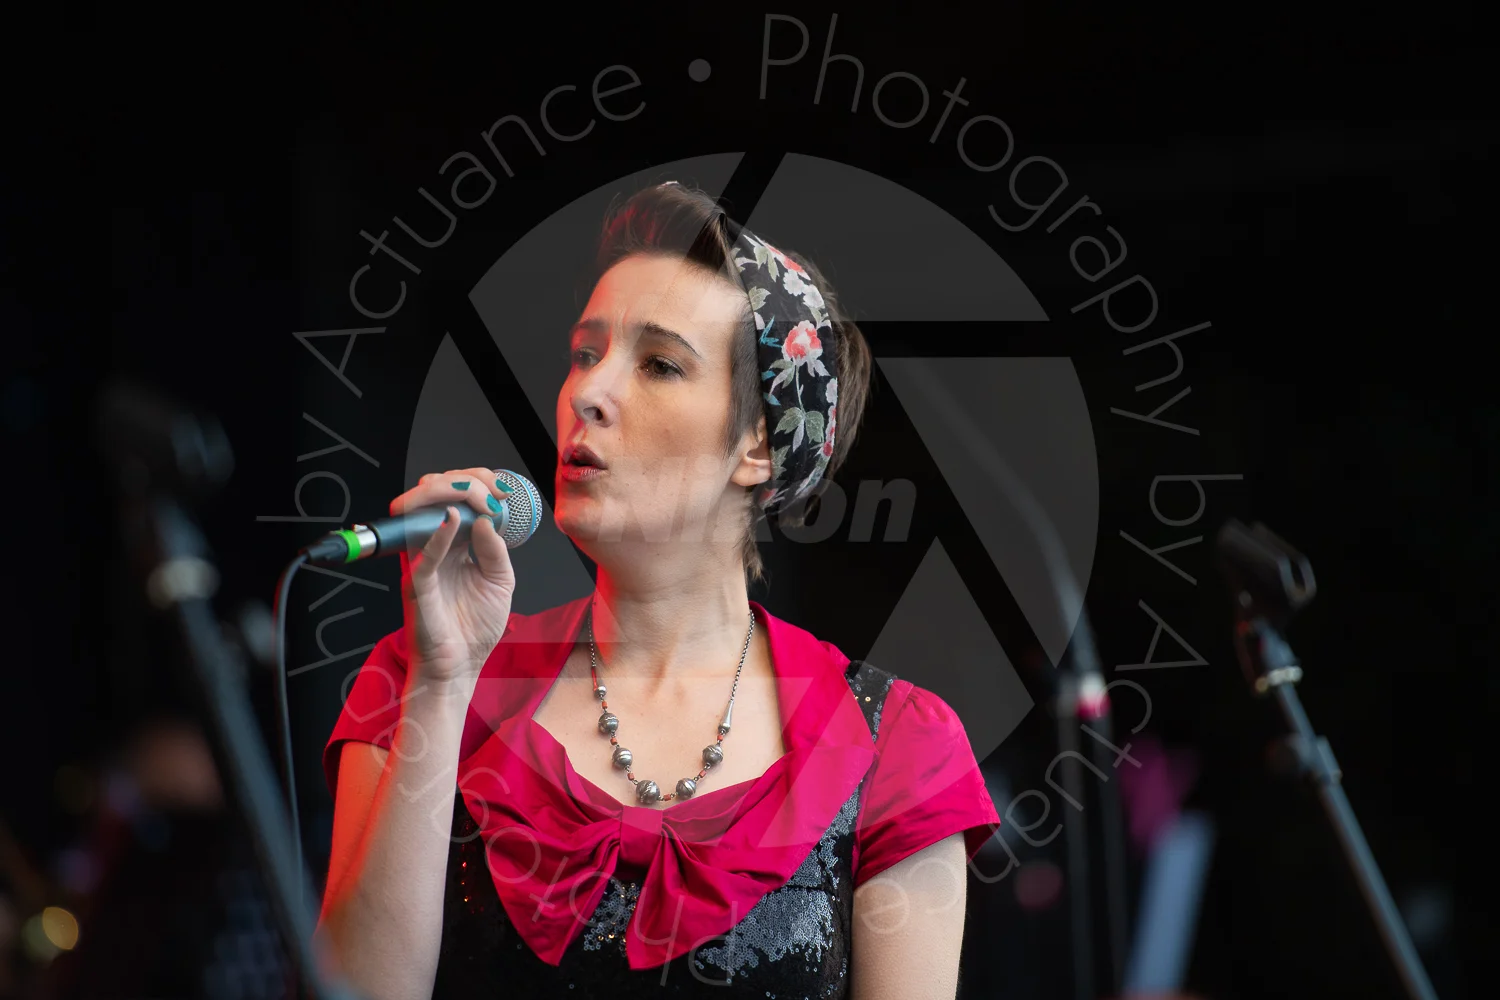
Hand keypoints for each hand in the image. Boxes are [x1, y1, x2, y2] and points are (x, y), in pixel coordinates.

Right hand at [392, 468, 517, 687]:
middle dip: (467, 480)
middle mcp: (435, 544)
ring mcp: (422, 560)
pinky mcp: (417, 583)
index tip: (505, 492)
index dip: (479, 483)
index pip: (457, 495)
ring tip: (477, 499)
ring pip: (420, 510)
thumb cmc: (475, 627)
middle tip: (494, 493)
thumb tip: (488, 518)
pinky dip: (437, 534)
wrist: (460, 666)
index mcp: (455, 542)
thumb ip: (496, 550)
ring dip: (449, 494)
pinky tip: (454, 521)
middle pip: (436, 492)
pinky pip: (421, 553)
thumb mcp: (500, 581)